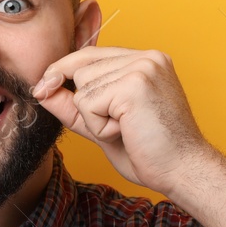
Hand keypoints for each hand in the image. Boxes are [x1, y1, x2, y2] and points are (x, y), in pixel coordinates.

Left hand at [31, 46, 212, 195]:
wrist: (184, 171)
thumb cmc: (150, 153)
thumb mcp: (103, 124)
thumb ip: (75, 105)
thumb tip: (41, 89)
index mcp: (146, 61)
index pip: (90, 55)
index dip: (63, 70)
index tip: (43, 87)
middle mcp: (147, 57)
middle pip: (81, 68)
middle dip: (85, 104)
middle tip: (120, 128)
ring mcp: (142, 67)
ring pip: (82, 88)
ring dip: (95, 119)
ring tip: (127, 130)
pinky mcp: (134, 84)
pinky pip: (88, 104)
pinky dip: (99, 127)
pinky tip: (127, 133)